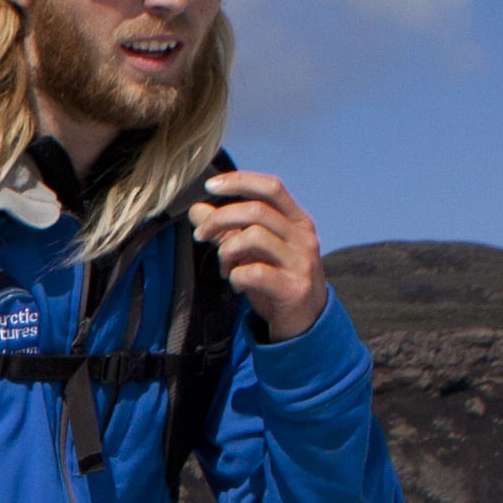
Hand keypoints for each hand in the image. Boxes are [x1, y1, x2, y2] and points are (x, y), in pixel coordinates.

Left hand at [188, 167, 330, 336]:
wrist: (305, 321)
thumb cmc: (277, 280)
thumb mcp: (253, 251)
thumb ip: (227, 230)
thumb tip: (196, 209)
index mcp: (297, 221)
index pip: (270, 187)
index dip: (239, 181)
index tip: (209, 185)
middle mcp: (303, 237)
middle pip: (256, 211)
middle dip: (219, 219)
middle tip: (200, 234)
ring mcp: (301, 262)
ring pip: (253, 237)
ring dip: (227, 250)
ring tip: (225, 266)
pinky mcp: (294, 288)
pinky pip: (254, 272)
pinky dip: (235, 276)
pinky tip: (237, 284)